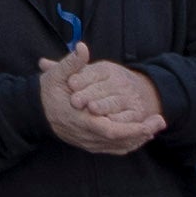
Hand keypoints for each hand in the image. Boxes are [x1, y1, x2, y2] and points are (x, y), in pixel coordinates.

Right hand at [48, 51, 168, 152]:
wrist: (35, 112)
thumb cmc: (48, 92)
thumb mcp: (56, 75)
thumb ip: (71, 62)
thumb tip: (82, 47)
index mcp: (80, 120)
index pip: (111, 130)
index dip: (133, 129)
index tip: (150, 122)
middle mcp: (86, 135)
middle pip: (120, 141)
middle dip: (142, 132)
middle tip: (160, 121)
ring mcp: (88, 143)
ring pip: (119, 147)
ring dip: (138, 138)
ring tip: (154, 126)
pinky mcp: (90, 145)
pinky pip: (114, 149)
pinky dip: (129, 143)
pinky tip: (140, 134)